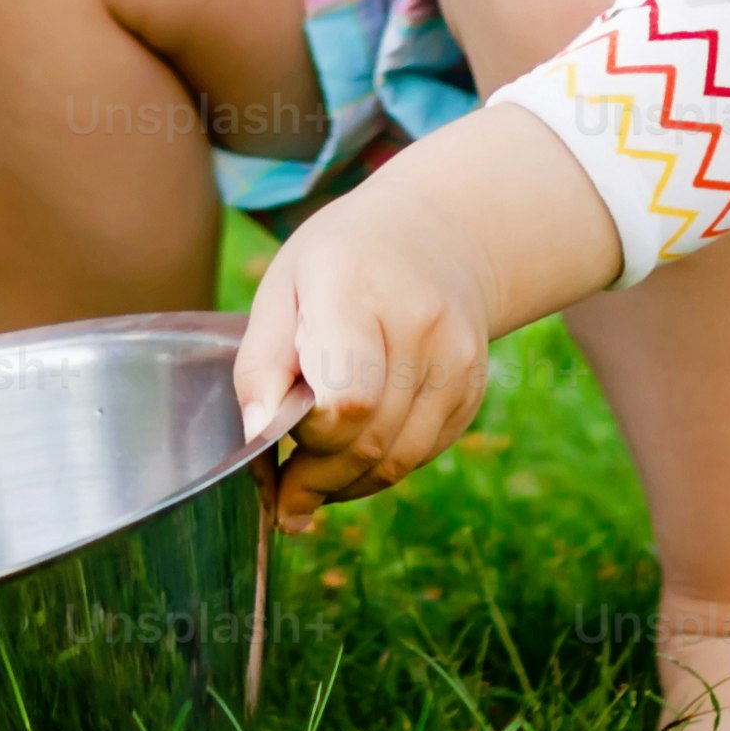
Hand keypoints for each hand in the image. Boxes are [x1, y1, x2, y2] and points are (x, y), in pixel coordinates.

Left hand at [232, 106, 614, 530]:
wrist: (437, 233)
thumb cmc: (340, 262)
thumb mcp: (283, 286)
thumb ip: (263, 362)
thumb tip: (257, 434)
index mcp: (356, 290)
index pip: (346, 397)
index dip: (307, 435)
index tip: (269, 444)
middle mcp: (419, 326)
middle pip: (369, 439)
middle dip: (317, 479)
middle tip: (281, 496)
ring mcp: (456, 360)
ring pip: (398, 460)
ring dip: (347, 487)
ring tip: (308, 490)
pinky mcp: (472, 389)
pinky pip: (423, 454)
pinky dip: (380, 471)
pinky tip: (349, 465)